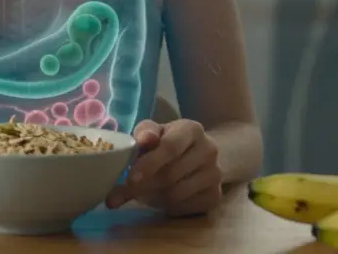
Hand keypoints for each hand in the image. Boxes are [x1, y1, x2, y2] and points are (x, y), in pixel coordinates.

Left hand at [106, 119, 223, 216]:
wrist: (200, 154)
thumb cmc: (169, 141)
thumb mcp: (155, 131)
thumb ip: (145, 133)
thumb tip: (144, 140)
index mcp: (192, 129)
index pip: (170, 148)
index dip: (149, 164)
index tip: (130, 178)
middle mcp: (209, 150)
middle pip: (170, 175)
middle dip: (143, 186)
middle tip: (122, 193)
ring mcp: (216, 175)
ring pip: (176, 195)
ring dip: (153, 197)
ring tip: (144, 191)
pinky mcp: (216, 196)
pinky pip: (183, 208)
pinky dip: (167, 207)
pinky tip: (161, 198)